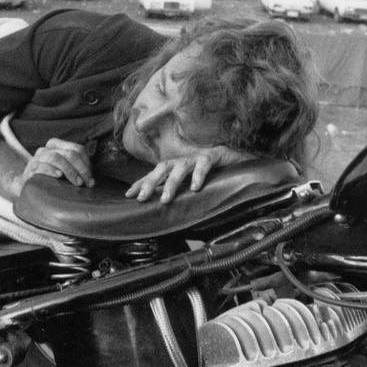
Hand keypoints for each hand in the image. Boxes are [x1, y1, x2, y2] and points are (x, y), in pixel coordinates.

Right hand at [22, 138, 93, 188]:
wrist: (29, 187)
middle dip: (81, 169)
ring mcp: (38, 157)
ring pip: (56, 157)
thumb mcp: (65, 170)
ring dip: (69, 171)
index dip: (87, 164)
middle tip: (87, 183)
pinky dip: (51, 170)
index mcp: (58, 145)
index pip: (77, 149)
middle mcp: (48, 148)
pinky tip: (59, 176)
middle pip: (69, 153)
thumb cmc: (51, 179)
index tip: (91, 179)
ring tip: (77, 182)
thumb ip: (77, 169)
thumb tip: (92, 180)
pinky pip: (41, 166)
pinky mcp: (31, 167)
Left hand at [125, 146, 250, 203]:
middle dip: (150, 183)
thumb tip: (163, 211)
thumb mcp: (192, 186)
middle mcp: (183, 162)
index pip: (154, 175)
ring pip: (180, 168)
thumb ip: (179, 195)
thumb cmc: (213, 175)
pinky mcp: (213, 155)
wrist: (238, 161)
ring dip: (171, 183)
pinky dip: (198, 175)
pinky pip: (203, 164)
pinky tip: (195, 187)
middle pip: (162, 169)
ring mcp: (197, 158)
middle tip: (142, 198)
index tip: (128, 195)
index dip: (141, 183)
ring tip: (166, 199)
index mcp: (176, 168)